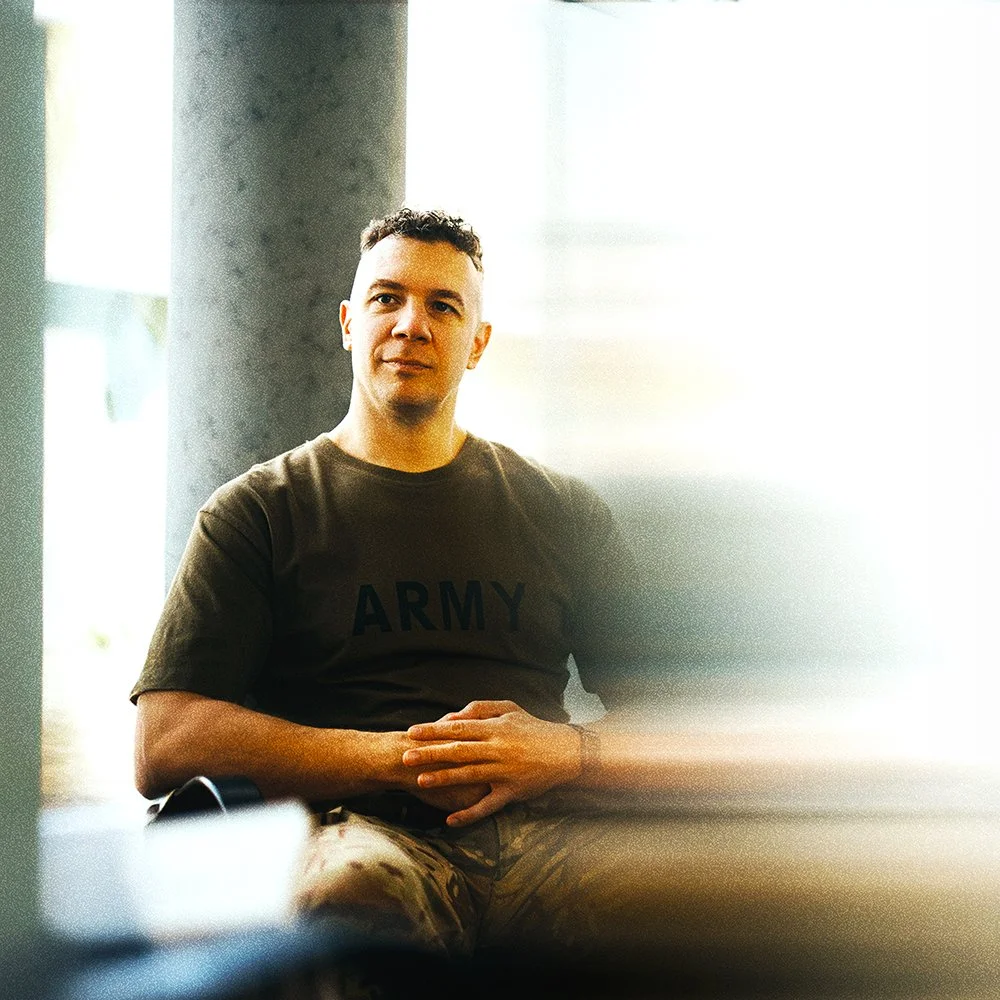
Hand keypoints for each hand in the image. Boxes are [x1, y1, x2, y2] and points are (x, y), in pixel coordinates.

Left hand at [402, 700, 582, 826]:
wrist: (566, 751)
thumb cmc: (533, 728)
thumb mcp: (509, 709)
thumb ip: (480, 709)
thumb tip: (451, 717)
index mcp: (496, 728)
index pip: (458, 728)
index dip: (434, 731)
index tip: (412, 733)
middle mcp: (498, 749)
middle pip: (458, 751)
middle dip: (430, 754)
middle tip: (405, 757)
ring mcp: (504, 772)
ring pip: (469, 776)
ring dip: (444, 779)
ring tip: (420, 781)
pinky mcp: (512, 793)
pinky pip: (488, 805)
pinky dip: (469, 814)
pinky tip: (450, 821)